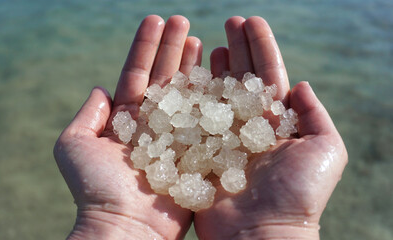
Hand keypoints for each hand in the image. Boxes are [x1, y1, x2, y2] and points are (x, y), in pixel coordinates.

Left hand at [53, 15, 201, 239]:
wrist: (125, 229)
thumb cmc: (95, 190)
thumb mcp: (74, 146)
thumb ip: (87, 116)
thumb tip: (100, 88)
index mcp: (125, 121)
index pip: (136, 74)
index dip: (145, 47)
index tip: (155, 20)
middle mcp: (151, 125)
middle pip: (164, 79)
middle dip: (172, 49)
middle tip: (183, 21)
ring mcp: (175, 138)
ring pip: (185, 94)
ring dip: (192, 66)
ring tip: (200, 39)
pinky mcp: (195, 153)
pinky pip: (205, 120)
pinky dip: (211, 97)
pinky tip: (218, 73)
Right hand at [194, 16, 347, 238]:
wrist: (262, 235)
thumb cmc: (297, 195)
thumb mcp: (325, 150)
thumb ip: (315, 115)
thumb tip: (301, 85)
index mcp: (276, 122)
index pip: (267, 75)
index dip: (260, 47)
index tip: (250, 21)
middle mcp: (249, 125)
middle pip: (241, 78)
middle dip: (236, 49)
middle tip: (228, 23)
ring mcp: (223, 137)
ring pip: (216, 93)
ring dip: (213, 67)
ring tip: (209, 43)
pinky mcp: (200, 151)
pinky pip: (193, 118)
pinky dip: (190, 95)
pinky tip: (187, 75)